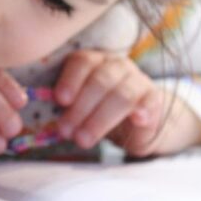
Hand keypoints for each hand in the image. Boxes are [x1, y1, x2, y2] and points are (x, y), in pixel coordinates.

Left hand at [54, 50, 200, 156]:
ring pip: (121, 94)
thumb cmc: (98, 110)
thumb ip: (65, 106)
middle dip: (80, 108)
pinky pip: (149, 102)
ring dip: (100, 119)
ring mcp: (137, 80)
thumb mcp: (79, 105)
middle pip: (99, 80)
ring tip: (83, 140)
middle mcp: (116, 65)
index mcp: (93, 61)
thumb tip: (47, 119)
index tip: (60, 100)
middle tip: (66, 131)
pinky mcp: (153, 98)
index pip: (82, 62)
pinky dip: (142, 110)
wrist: (136, 121)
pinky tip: (137, 120)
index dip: (70, 80)